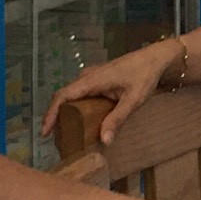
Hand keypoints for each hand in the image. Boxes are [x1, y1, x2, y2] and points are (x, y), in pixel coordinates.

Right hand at [40, 42, 172, 147]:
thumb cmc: (145, 75)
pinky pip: (81, 94)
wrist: (156, 59)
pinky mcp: (98, 79)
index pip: (62, 96)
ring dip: (67, 113)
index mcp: (91, 80)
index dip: (50, 114)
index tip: (45, 132)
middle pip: (64, 98)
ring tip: (67, 133)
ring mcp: (92, 77)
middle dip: (57, 118)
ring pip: (72, 96)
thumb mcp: (133, 100)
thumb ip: (117, 119)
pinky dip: (77, 107)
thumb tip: (104, 141)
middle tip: (56, 139)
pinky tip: (83, 121)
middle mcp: (87, 77)